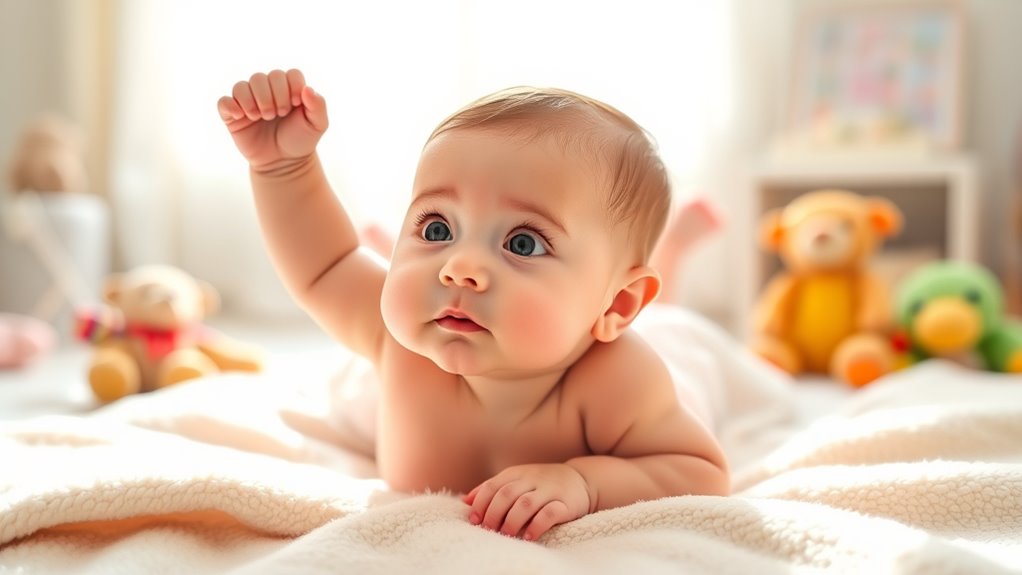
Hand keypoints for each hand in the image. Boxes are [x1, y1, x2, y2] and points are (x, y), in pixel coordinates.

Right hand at [217, 69, 327, 171]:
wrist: (284, 163)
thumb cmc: (300, 141)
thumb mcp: (317, 125)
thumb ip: (318, 106)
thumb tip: (307, 88)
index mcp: (287, 88)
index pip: (288, 74)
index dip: (292, 87)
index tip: (295, 105)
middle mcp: (266, 91)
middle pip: (261, 77)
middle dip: (271, 96)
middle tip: (278, 114)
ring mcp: (248, 102)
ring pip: (241, 86)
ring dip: (252, 101)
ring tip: (262, 117)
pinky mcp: (233, 116)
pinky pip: (223, 102)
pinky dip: (230, 105)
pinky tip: (241, 116)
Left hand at [462, 463, 592, 540]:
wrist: (581, 479)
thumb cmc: (542, 484)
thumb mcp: (517, 481)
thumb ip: (493, 489)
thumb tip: (465, 501)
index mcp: (517, 474)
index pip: (493, 486)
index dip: (481, 504)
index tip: (474, 521)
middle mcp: (532, 479)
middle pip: (506, 494)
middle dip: (493, 514)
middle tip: (488, 530)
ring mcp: (549, 490)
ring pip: (525, 503)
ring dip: (512, 521)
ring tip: (506, 535)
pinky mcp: (565, 503)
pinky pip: (549, 513)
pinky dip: (537, 525)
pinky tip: (528, 536)